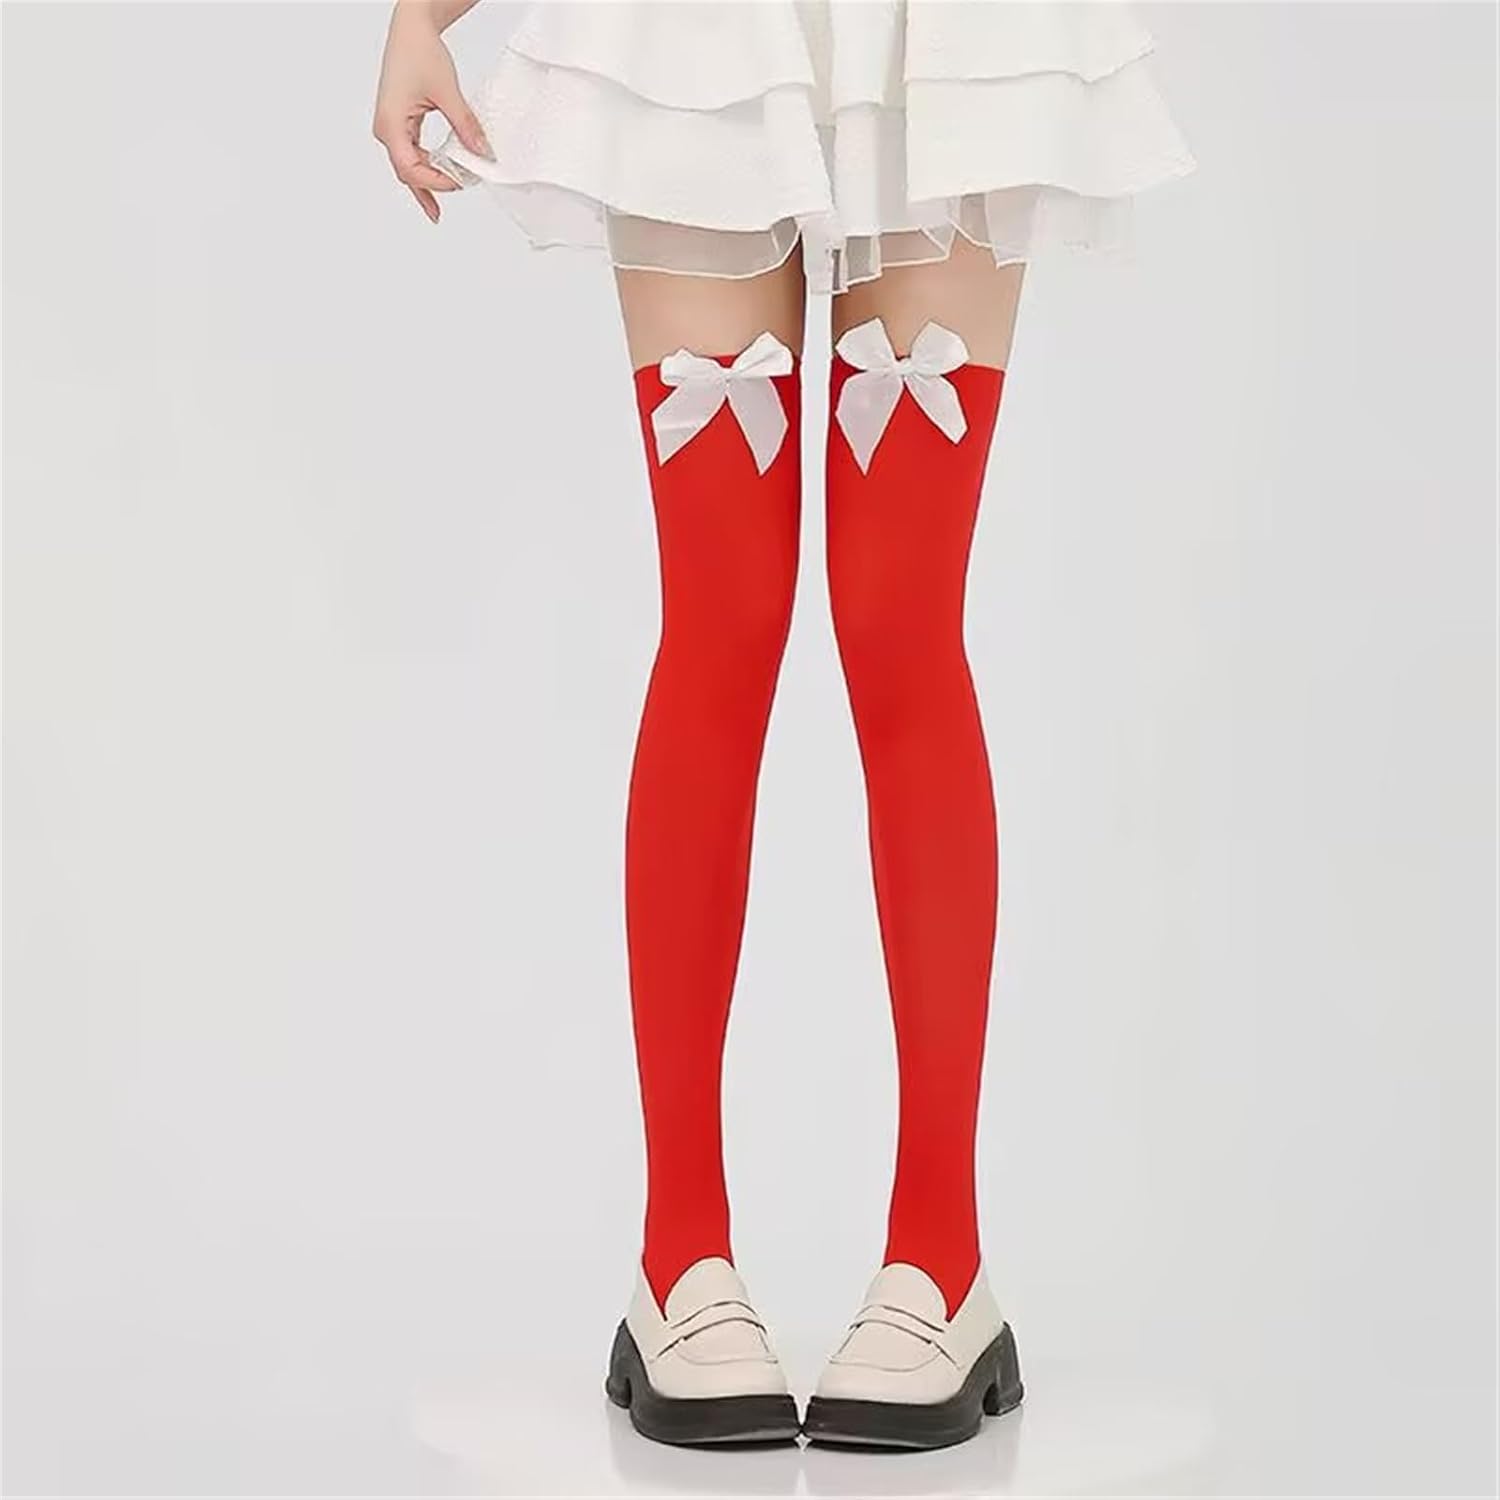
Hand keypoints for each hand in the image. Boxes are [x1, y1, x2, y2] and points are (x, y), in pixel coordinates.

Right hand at [372, 3, 491, 222]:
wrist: (411, 30)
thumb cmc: (419, 52)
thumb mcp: (447, 92)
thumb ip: (465, 125)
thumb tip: (482, 151)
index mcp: (390, 124)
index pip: (411, 169)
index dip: (436, 182)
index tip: (461, 181)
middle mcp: (386, 129)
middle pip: (408, 172)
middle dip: (434, 185)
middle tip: (461, 188)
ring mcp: (391, 127)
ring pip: (409, 166)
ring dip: (430, 181)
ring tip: (449, 193)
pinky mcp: (399, 124)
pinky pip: (412, 154)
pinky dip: (428, 166)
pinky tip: (441, 177)